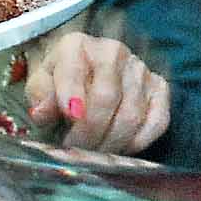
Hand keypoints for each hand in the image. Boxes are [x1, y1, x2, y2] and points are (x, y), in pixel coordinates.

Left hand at [26, 32, 171, 155]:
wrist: (86, 70)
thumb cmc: (59, 80)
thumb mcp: (40, 83)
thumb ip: (40, 95)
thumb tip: (41, 113)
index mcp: (77, 45)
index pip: (75, 73)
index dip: (73, 97)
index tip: (70, 118)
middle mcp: (113, 52)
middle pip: (106, 97)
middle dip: (89, 132)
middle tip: (75, 151)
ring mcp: (140, 69)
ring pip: (132, 115)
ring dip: (111, 143)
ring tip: (93, 154)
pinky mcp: (160, 88)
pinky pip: (157, 122)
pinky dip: (138, 142)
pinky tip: (120, 148)